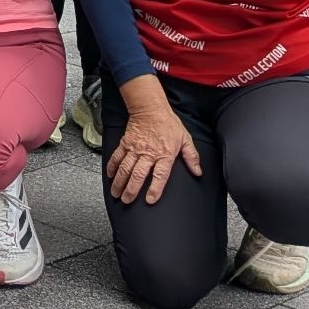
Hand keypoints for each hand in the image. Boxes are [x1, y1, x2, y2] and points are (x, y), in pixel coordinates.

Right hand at [107, 88, 201, 204]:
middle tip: (126, 200)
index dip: (155, 189)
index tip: (150, 199)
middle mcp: (148, 153)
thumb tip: (198, 172)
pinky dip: (112, 167)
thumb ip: (191, 157)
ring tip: (116, 193)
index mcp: (165, 154)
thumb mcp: (185, 139)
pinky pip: (117, 156)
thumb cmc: (168, 123)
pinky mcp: (125, 143)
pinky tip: (110, 175)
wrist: (151, 108)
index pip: (160, 175)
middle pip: (138, 174)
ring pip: (125, 168)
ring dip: (119, 182)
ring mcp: (135, 148)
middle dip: (131, 189)